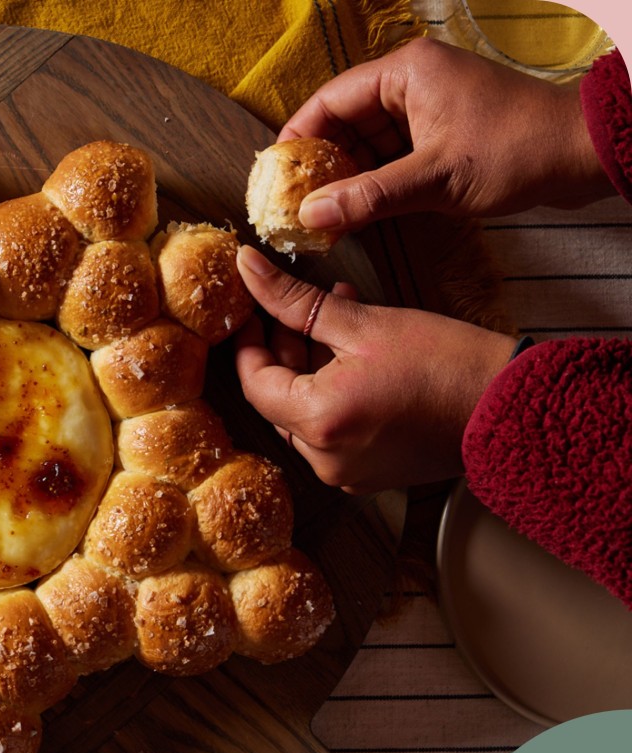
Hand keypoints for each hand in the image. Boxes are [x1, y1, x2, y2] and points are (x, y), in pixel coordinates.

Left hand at [233, 246, 516, 492]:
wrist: (513, 407)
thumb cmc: (449, 363)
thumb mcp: (364, 322)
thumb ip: (295, 300)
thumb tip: (251, 269)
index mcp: (318, 422)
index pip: (254, 382)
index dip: (248, 342)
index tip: (250, 312)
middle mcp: (325, 459)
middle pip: (278, 400)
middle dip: (283, 351)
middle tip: (292, 309)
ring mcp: (347, 473)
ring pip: (305, 415)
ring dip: (310, 369)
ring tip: (332, 321)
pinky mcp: (369, 473)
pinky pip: (333, 432)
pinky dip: (333, 395)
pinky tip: (352, 358)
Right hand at [280, 38, 613, 232]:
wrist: (581, 155)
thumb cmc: (516, 151)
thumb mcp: (433, 180)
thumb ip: (367, 197)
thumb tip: (311, 217)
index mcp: (405, 72)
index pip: (329, 100)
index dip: (297, 139)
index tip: (274, 175)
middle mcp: (411, 82)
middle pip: (344, 121)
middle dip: (318, 163)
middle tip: (291, 202)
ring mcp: (427, 106)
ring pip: (366, 141)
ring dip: (345, 176)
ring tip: (318, 213)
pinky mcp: (441, 131)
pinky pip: (391, 153)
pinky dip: (372, 180)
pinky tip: (354, 211)